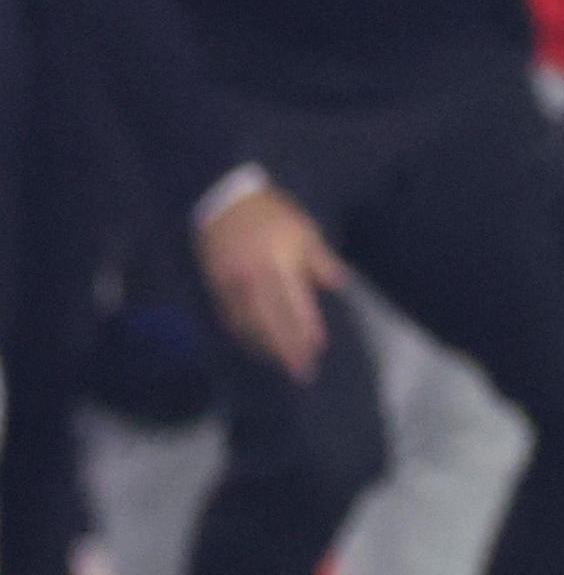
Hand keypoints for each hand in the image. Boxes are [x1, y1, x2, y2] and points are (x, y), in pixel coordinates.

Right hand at [196, 180, 343, 380]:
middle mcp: (253, 277)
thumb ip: (320, 260)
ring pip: (248, 325)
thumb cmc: (273, 216)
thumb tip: (338, 284)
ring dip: (265, 347)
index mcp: (278, 262)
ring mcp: (230, 284)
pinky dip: (244, 335)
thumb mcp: (304, 230)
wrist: (225, 203)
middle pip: (270, 321)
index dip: (305, 328)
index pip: (294, 304)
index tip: (317, 349)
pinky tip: (256, 346)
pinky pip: (230, 318)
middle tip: (301, 372)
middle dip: (286, 349)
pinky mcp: (215, 286)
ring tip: (282, 363)